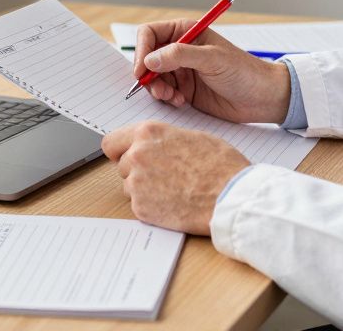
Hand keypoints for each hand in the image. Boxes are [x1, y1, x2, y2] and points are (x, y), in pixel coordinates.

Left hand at [101, 122, 249, 234]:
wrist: (230, 196)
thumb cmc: (220, 165)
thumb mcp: (191, 137)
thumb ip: (163, 140)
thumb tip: (154, 146)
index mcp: (148, 133)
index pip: (112, 142)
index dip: (120, 150)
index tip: (125, 156)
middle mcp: (136, 156)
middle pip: (122, 166)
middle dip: (137, 170)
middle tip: (162, 176)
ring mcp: (136, 184)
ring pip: (129, 186)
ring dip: (144, 189)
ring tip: (173, 189)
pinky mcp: (141, 208)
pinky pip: (138, 205)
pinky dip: (152, 206)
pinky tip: (174, 202)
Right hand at [133, 19, 290, 123]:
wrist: (262, 98)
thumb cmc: (244, 72)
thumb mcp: (212, 59)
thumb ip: (180, 55)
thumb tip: (150, 59)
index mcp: (186, 32)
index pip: (150, 34)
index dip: (142, 51)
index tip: (142, 70)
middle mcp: (180, 49)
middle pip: (147, 58)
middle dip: (148, 75)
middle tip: (158, 90)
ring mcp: (182, 70)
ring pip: (152, 77)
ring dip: (157, 89)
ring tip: (172, 97)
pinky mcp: (185, 90)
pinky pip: (163, 93)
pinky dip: (166, 98)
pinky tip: (181, 102)